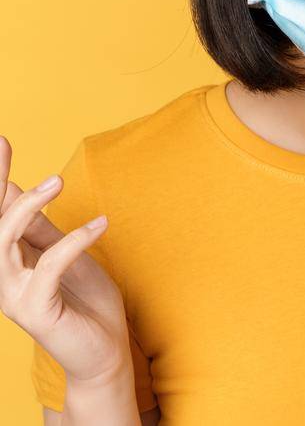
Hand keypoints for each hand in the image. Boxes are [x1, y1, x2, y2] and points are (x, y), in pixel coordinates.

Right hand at [0, 136, 131, 384]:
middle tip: (4, 143)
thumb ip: (42, 229)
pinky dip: (75, 241)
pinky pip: (49, 265)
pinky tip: (101, 225)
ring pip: (4, 240)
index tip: (0, 141)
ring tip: (57, 181)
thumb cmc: (87, 304)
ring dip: (28, 206)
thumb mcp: (66, 255)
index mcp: (8, 260)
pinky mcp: (34, 309)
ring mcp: (12, 295)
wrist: (104, 352)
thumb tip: (15, 190)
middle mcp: (1, 277)